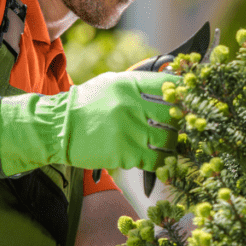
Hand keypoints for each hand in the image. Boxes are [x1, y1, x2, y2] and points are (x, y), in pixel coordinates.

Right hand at [0, 71, 178, 176]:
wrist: (58, 127)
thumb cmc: (87, 104)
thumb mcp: (111, 84)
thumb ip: (139, 85)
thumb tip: (169, 86)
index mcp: (129, 84)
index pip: (170, 86)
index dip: (183, 94)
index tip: (188, 100)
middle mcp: (131, 105)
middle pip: (174, 115)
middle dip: (180, 123)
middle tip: (179, 127)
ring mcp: (128, 131)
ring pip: (168, 140)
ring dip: (171, 145)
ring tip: (167, 145)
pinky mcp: (124, 153)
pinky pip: (155, 160)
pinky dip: (160, 162)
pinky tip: (156, 160)